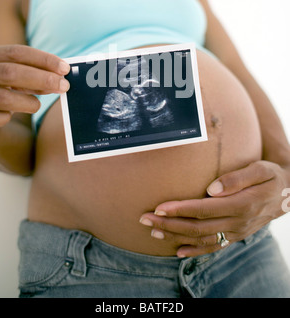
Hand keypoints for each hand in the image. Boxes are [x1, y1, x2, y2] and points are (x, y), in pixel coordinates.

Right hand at [0, 45, 69, 139]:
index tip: (65, 68)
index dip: (43, 59)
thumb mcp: (9, 79)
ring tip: (35, 105)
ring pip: (4, 97)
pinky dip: (8, 117)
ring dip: (29, 102)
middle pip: (11, 72)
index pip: (16, 52)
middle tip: (64, 86)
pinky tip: (7, 115)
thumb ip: (30, 76)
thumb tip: (60, 78)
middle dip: (42, 79)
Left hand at [140, 160, 289, 256]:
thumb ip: (237, 178)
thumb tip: (212, 188)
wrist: (288, 194)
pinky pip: (213, 247)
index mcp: (241, 204)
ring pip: (201, 239)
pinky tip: (177, 251)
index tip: (159, 207)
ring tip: (152, 231)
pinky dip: (194, 251)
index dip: (180, 209)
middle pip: (197, 227)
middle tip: (144, 219)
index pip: (204, 210)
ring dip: (175, 236)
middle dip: (169, 224)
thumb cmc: (271, 176)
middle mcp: (237, 223)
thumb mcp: (260, 170)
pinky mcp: (236, 236)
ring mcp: (236, 232)